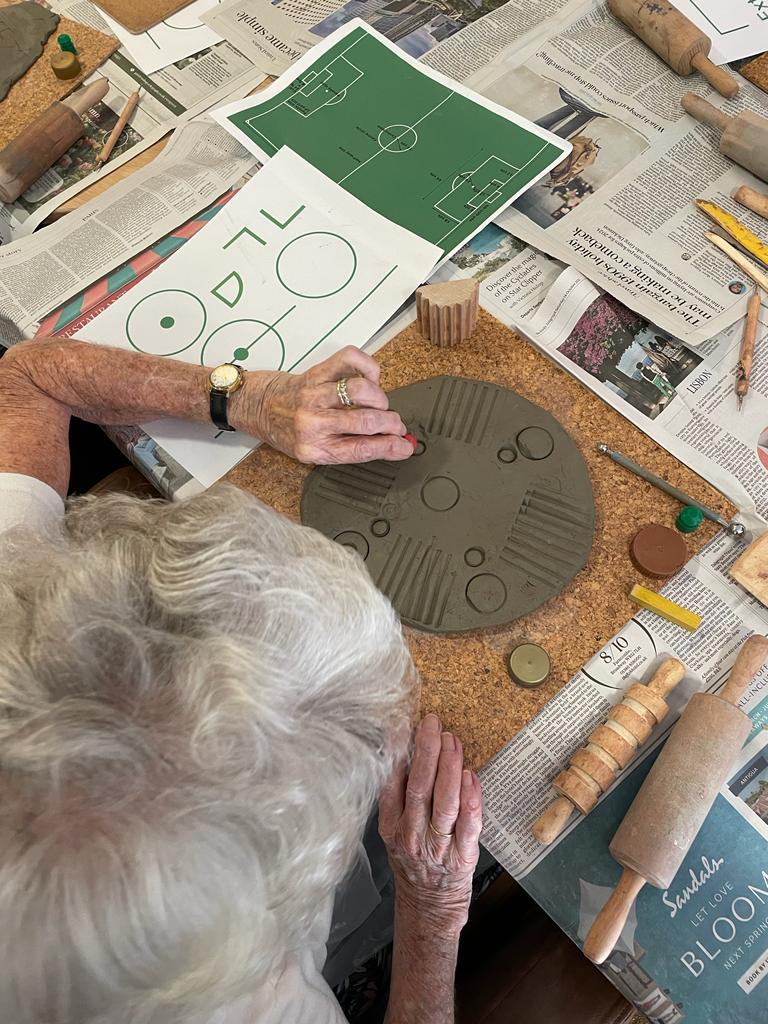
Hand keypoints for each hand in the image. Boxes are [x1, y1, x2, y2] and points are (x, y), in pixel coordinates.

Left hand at [230, 346, 414, 463]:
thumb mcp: (312, 450)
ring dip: (379, 397)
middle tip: (397, 424)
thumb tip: (389, 443)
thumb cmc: (285, 429)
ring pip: (360, 390)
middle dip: (391, 423)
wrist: (256, 406)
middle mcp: (313, 423)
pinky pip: (350, 360)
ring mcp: (314, 396)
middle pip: (366, 421)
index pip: (361, 450)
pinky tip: (370, 377)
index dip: (389, 447)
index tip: (406, 445)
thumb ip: (348, 447)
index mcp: (314, 449)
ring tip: (380, 403)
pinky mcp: (315, 372)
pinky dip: (368, 366)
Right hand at [379, 714, 482, 932]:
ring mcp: (437, 847)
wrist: (428, 906)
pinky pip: (469, 824)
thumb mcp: (395, 830)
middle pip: (420, 787)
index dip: (399, 753)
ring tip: (452, 741)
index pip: (393, 784)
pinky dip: (471, 798)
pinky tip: (471, 775)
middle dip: (428, 751)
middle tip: (433, 724)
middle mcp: (411, 836)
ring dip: (450, 767)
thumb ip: (398, 797)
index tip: (405, 726)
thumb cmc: (414, 861)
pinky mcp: (463, 856)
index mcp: (392, 826)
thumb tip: (405, 752)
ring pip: (445, 802)